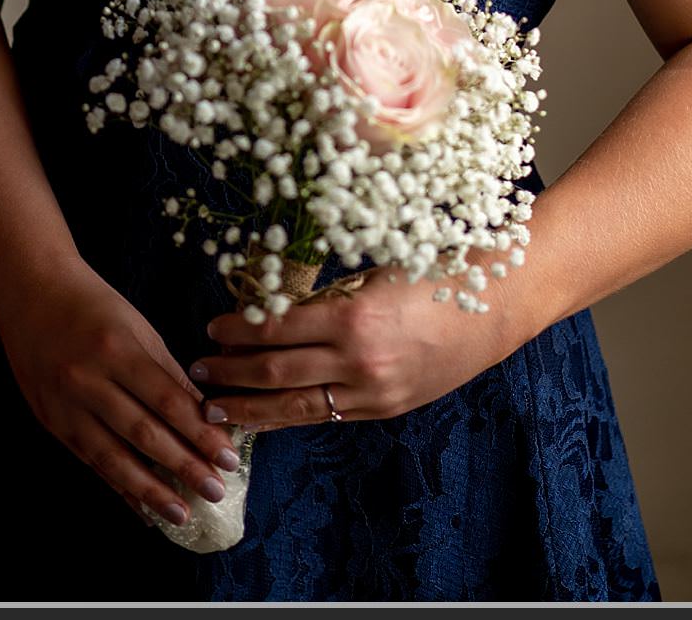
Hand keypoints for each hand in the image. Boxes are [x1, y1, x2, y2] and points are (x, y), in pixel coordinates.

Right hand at [0, 262, 239, 527]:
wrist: (28, 290)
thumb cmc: (90, 303)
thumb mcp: (136, 327)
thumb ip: (168, 373)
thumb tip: (205, 417)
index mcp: (116, 350)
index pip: (168, 402)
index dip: (201, 434)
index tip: (230, 459)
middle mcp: (87, 380)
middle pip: (144, 433)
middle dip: (184, 466)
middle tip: (216, 491)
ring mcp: (64, 403)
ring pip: (113, 456)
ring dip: (150, 490)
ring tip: (181, 513)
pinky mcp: (50, 420)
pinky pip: (88, 461)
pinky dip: (116, 486)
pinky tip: (140, 505)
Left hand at [188, 268, 525, 430]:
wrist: (494, 308)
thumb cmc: (430, 274)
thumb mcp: (369, 274)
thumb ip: (323, 296)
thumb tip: (270, 306)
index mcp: (352, 318)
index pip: (275, 329)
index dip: (237, 331)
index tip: (211, 326)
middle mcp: (359, 362)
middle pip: (276, 373)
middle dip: (231, 374)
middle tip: (197, 371)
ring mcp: (373, 392)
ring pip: (297, 406)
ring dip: (250, 408)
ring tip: (214, 407)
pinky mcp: (385, 409)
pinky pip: (326, 416)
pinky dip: (289, 417)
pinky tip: (263, 417)